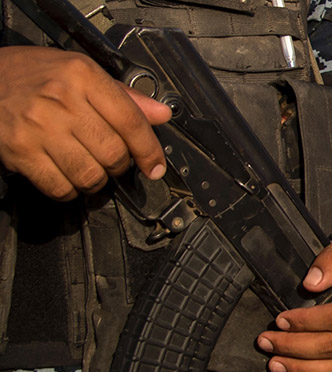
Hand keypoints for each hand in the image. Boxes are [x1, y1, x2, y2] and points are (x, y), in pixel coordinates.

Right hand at [0, 46, 170, 200]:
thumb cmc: (30, 73)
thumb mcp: (79, 71)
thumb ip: (122, 96)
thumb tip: (160, 114)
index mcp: (82, 76)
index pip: (131, 121)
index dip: (150, 151)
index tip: (154, 166)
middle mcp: (61, 100)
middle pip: (114, 154)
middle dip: (119, 165)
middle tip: (111, 160)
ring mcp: (39, 127)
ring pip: (91, 175)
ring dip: (96, 181)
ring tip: (88, 167)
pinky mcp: (20, 151)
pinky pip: (60, 187)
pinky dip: (69, 191)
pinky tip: (66, 176)